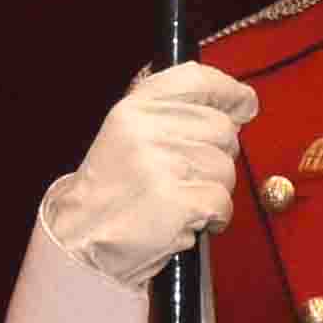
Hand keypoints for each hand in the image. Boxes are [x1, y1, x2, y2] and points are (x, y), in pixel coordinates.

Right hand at [39, 61, 253, 285]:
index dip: (228, 91)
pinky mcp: (178, 201)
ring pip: (226, 168)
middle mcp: (148, 129)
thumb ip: (171, 115)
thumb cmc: (109, 194)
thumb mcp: (126, 136)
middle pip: (222, 129)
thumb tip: (236, 108)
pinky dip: (214, 217)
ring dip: (213, 190)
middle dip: (217, 156)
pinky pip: (222, 201)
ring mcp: (163, 165)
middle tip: (189, 177)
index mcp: (134, 108)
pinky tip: (188, 221)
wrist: (79, 242)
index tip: (243, 104)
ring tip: (181, 201)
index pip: (197, 80)